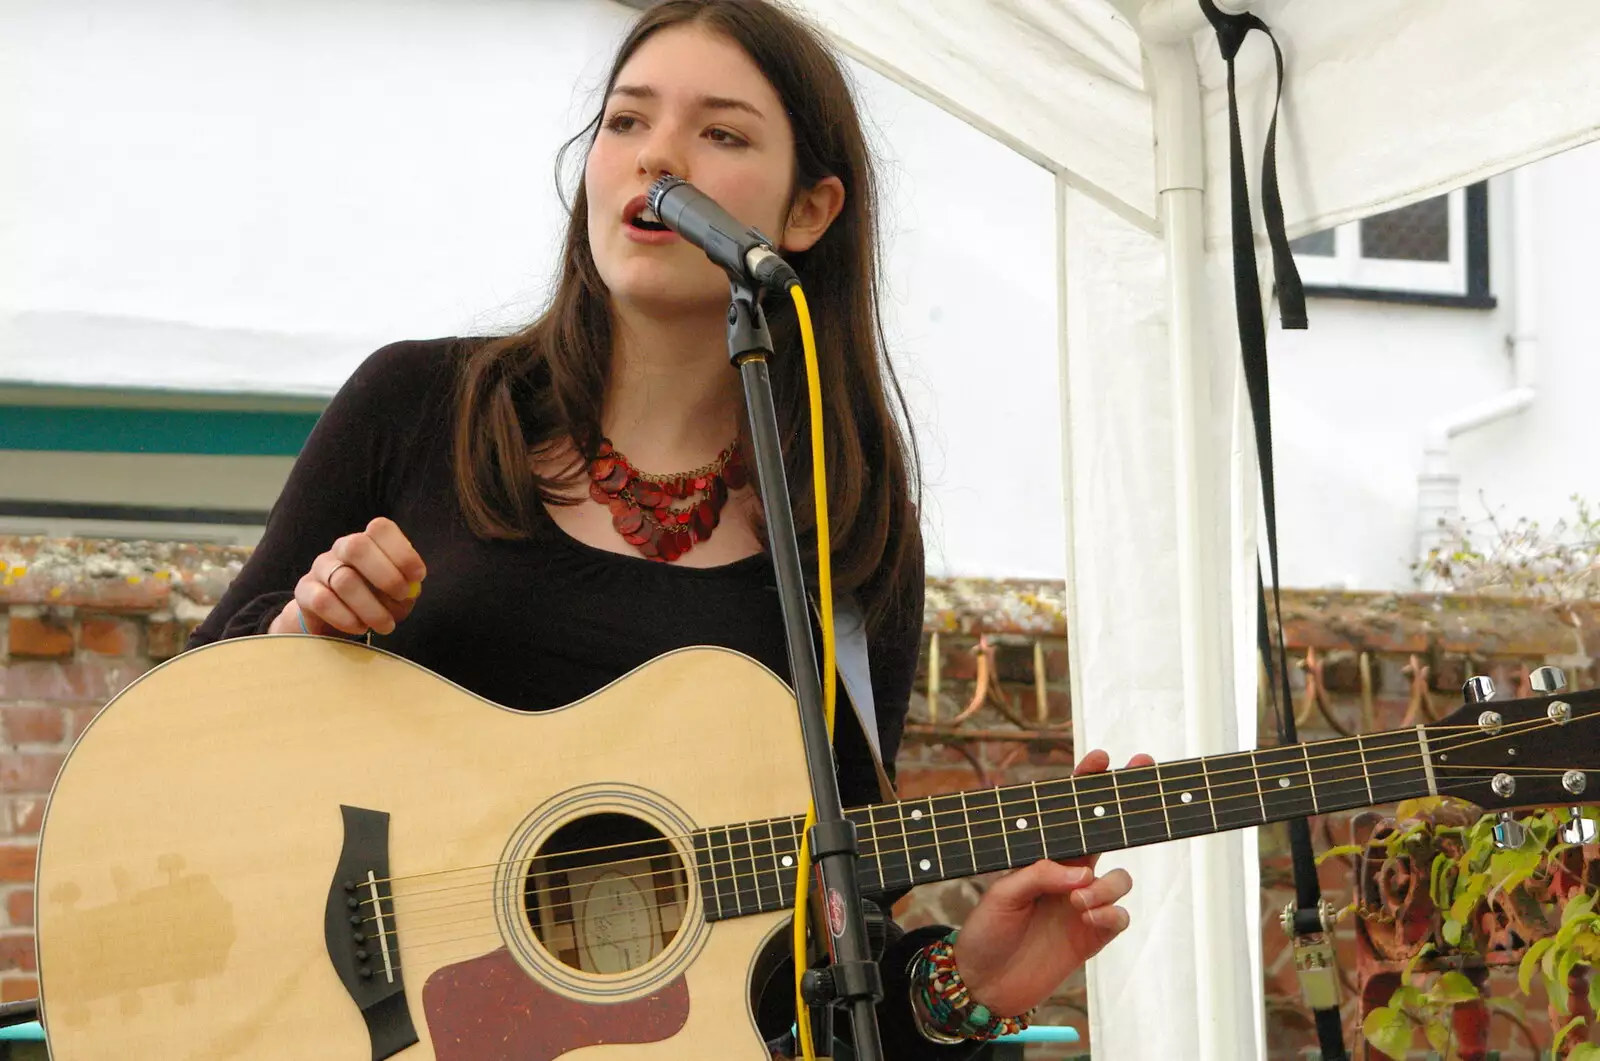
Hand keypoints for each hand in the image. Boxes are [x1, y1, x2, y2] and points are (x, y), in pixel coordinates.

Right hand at [268, 517, 427, 636]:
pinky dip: (346, 618)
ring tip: (385, 625)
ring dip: (371, 607)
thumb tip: (409, 590)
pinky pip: (323, 601)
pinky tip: (360, 628)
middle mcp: (342, 548)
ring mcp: (321, 567)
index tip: (418, 577)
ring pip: (344, 580)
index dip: (402, 551)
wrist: (335, 619)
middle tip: (401, 597)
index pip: (381, 529)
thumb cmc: (374, 599)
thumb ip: (406, 589)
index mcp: (369, 540)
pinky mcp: (305, 591)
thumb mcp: (395, 593)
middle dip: (386, 576)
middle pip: (358, 547)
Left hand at [951, 748, 1152, 1017]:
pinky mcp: (1093, 935)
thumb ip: (1039, 875)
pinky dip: (1109, 915)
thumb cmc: (986, 933)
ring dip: (1105, 886)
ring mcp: (1084, 904)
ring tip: (1078, 902)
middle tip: (1142, 775)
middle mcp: (1068, 875)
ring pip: (1119, 878)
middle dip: (1125, 806)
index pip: (1066, 816)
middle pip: (1105, 835)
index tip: (1100, 759)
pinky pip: (1119, 917)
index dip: (1084, 786)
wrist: (985, 985)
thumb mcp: (1001, 895)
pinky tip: (1088, 920)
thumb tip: (1081, 873)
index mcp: (1042, 857)